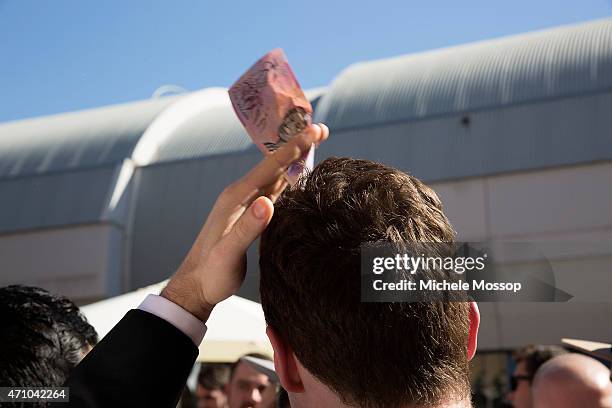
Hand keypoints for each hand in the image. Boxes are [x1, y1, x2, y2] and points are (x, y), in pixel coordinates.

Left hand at [161, 124, 328, 321]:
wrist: (196, 285)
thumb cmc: (212, 273)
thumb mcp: (228, 253)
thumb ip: (247, 228)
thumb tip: (268, 202)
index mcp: (237, 198)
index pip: (270, 166)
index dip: (294, 147)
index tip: (315, 130)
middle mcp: (240, 195)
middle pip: (274, 164)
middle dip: (298, 146)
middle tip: (321, 129)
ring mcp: (245, 204)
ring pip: (275, 174)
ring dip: (295, 159)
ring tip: (314, 144)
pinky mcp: (250, 214)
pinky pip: (273, 189)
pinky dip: (289, 178)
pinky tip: (298, 176)